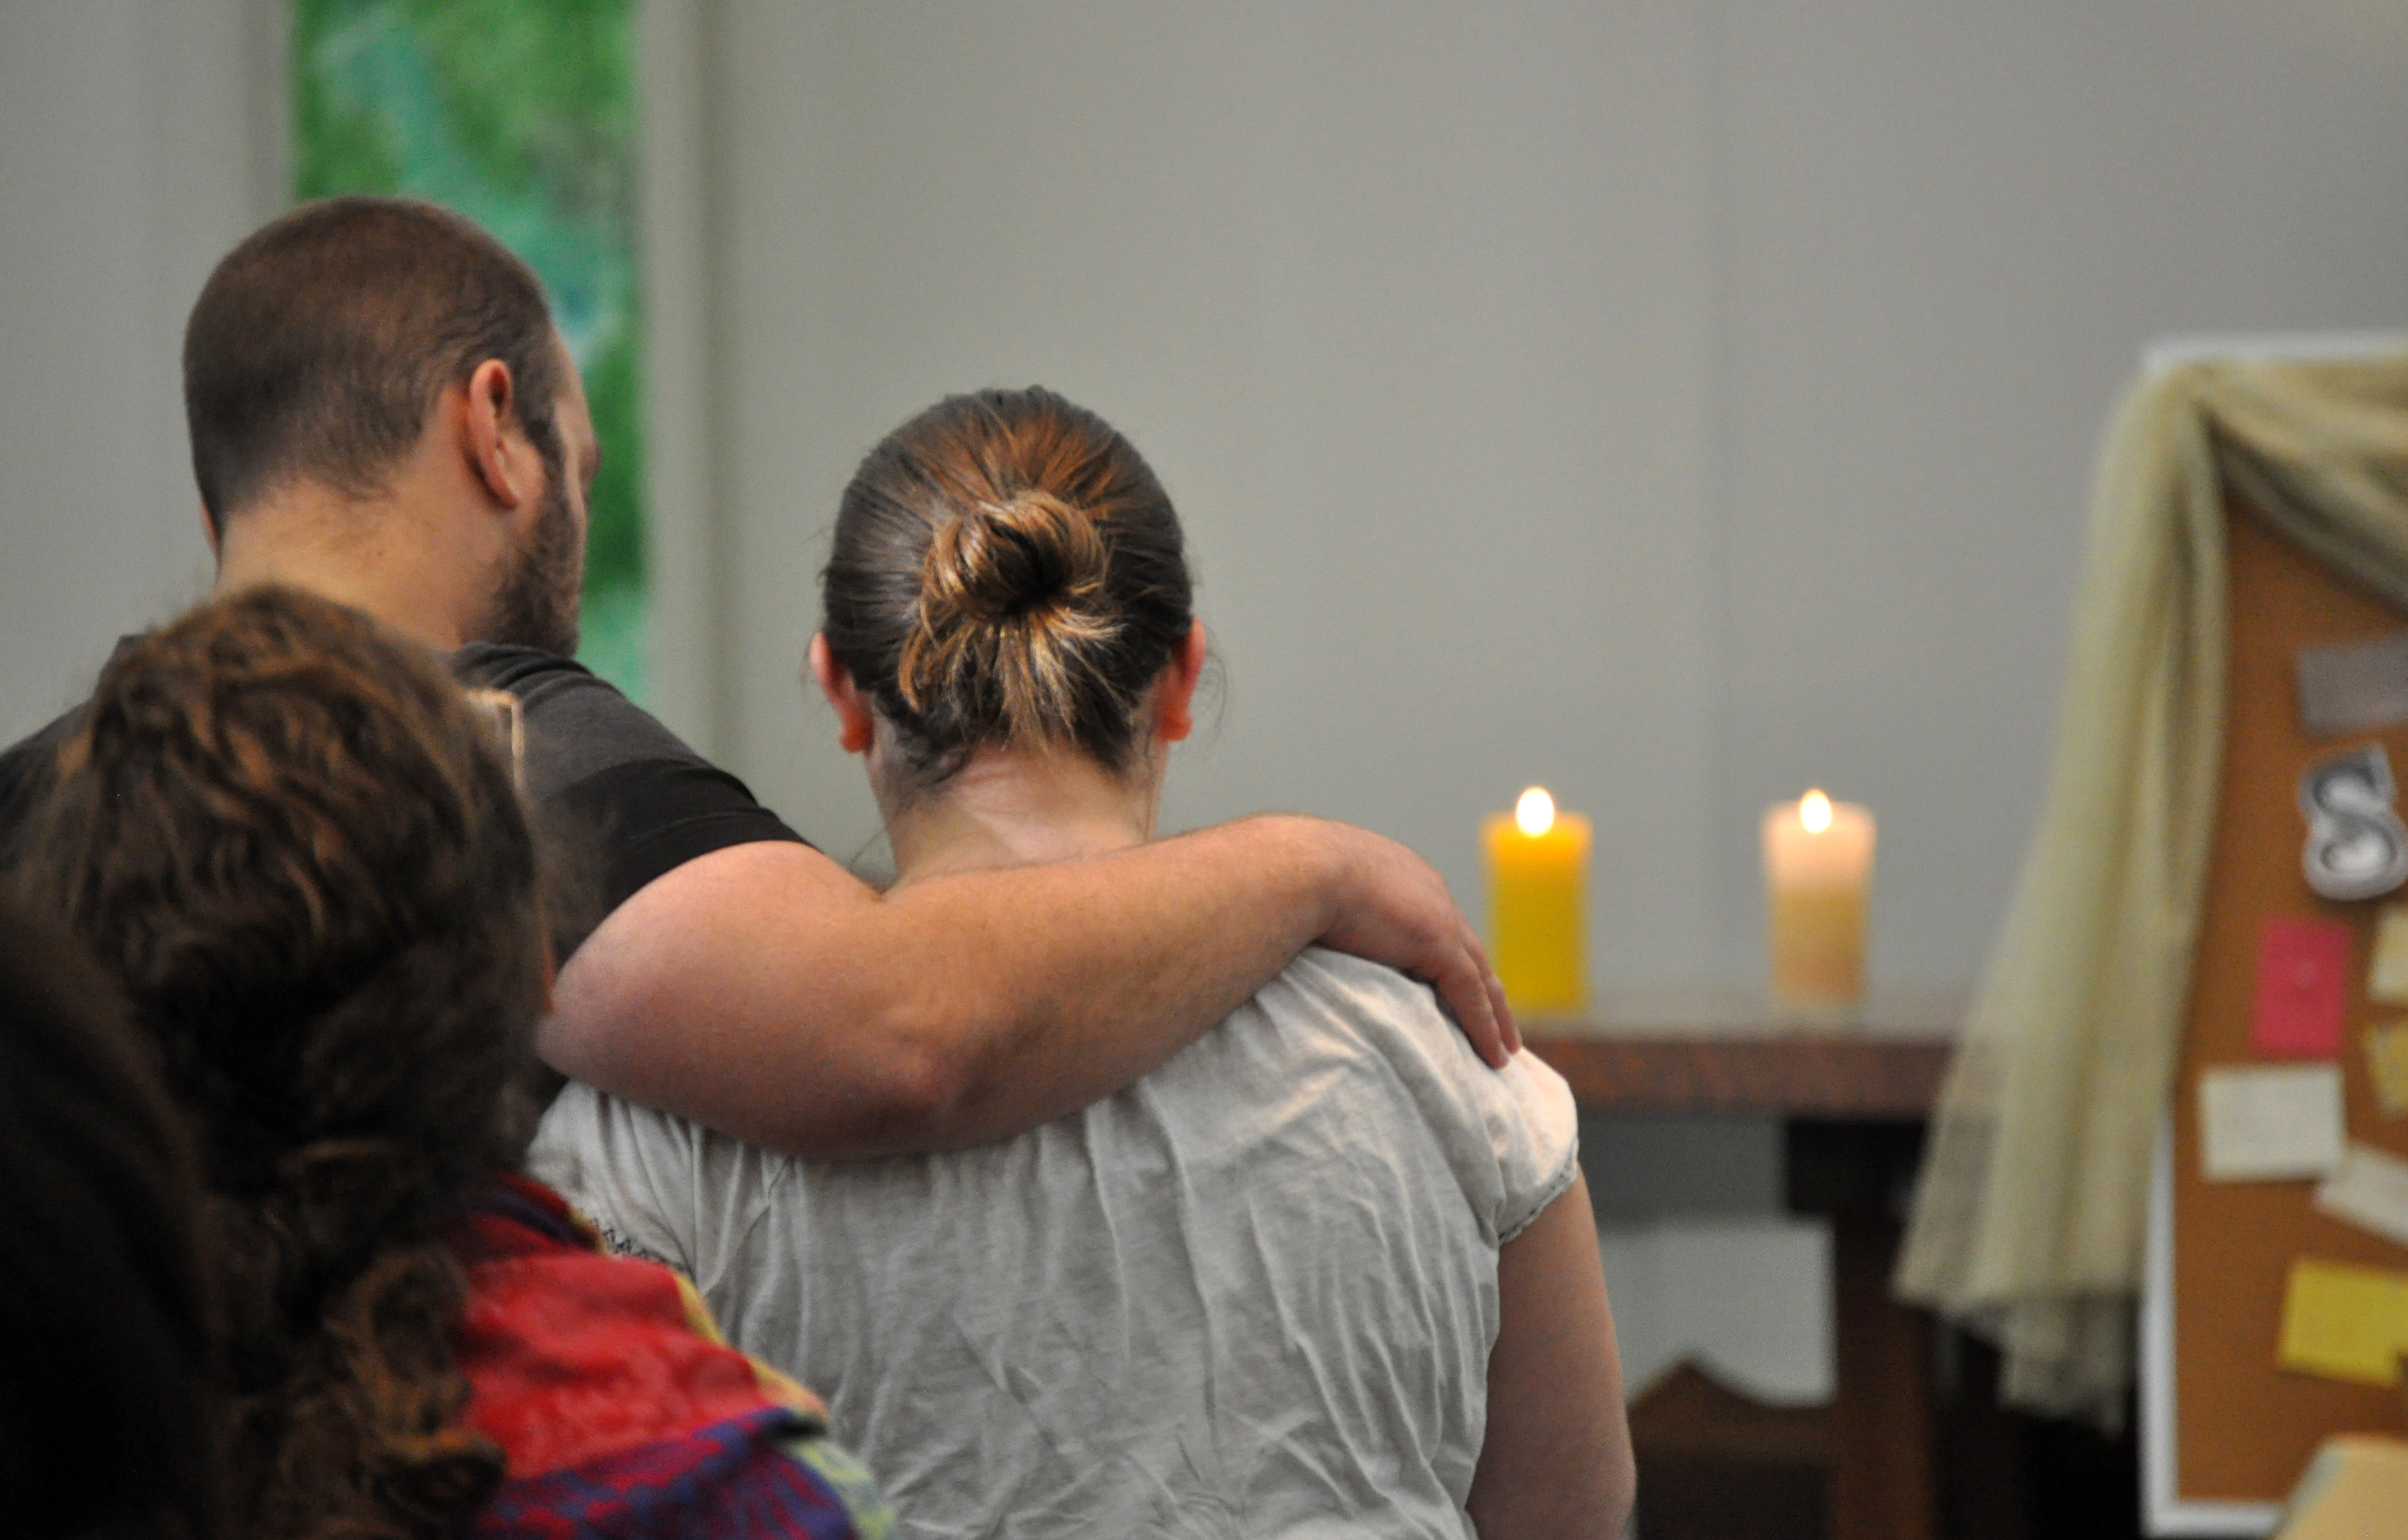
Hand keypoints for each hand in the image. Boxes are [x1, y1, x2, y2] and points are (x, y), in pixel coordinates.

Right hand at [1315, 822, 1517, 1065]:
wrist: (1296, 866)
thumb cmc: (1286, 878)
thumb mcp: (1310, 895)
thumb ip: (1319, 915)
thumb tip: (1295, 936)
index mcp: (1399, 876)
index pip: (1437, 925)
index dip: (1451, 959)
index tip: (1459, 988)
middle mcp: (1428, 892)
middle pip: (1470, 951)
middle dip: (1486, 988)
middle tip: (1500, 1023)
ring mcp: (1438, 917)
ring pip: (1481, 977)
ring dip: (1497, 1015)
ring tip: (1505, 1050)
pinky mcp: (1439, 943)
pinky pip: (1471, 995)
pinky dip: (1484, 1026)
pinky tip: (1494, 1056)